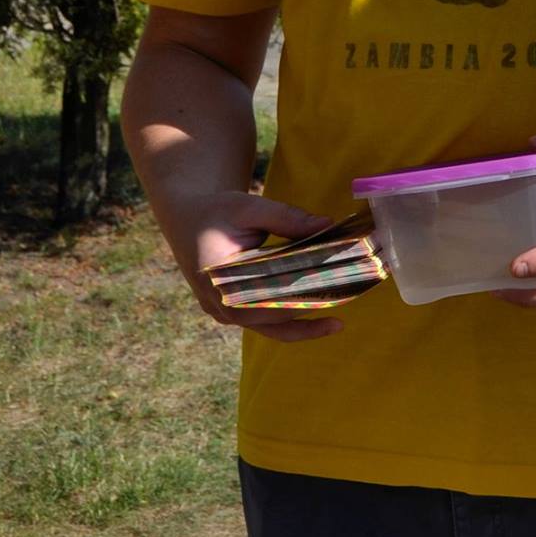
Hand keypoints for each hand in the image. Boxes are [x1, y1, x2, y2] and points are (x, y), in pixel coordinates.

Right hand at [163, 189, 342, 343]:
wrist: (188, 218)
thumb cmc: (218, 211)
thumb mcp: (250, 207)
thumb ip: (289, 218)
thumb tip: (328, 224)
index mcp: (218, 279)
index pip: (268, 296)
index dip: (303, 295)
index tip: (336, 290)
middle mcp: (220, 304)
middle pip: (273, 317)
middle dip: (310, 311)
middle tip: (347, 306)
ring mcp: (224, 313)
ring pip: (271, 329)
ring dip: (304, 324)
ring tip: (337, 324)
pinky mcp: (232, 313)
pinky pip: (266, 325)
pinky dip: (292, 322)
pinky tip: (320, 319)